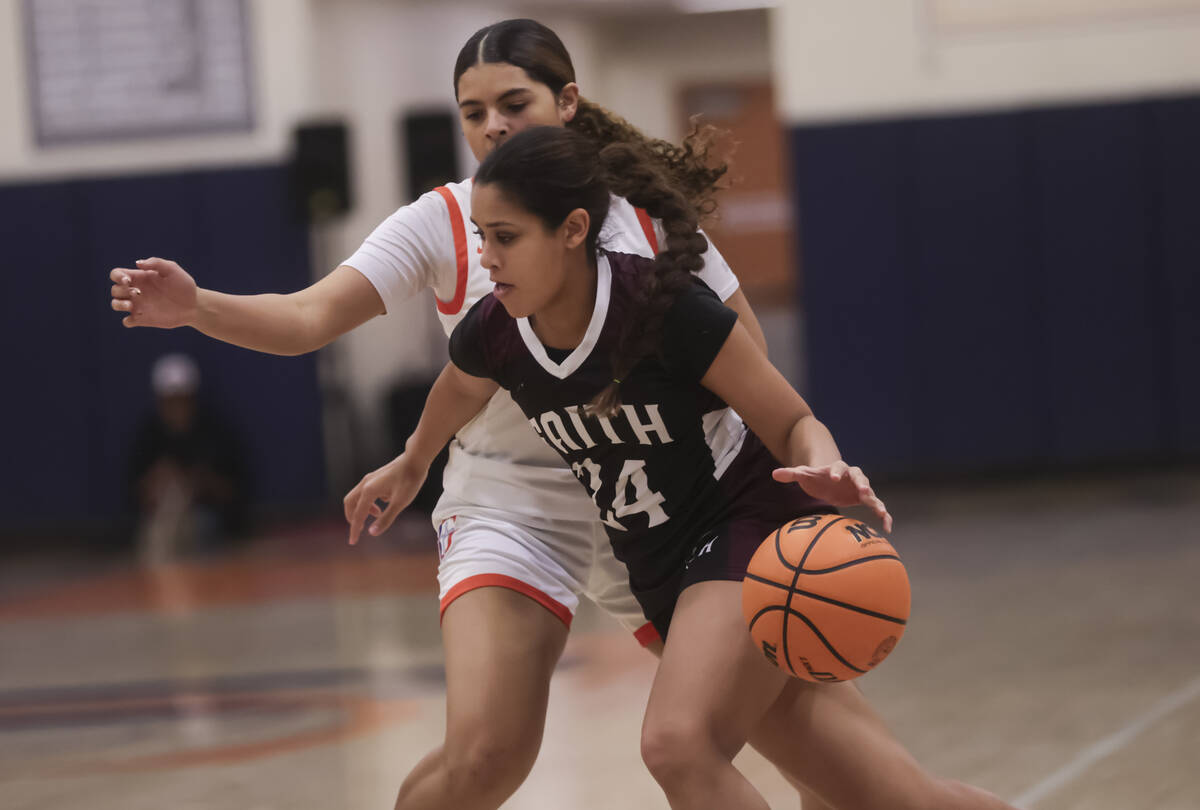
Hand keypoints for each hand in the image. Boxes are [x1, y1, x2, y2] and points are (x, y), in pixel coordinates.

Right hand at [109, 257, 197, 328]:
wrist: (195, 305)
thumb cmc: (184, 285)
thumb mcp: (172, 269)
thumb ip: (156, 263)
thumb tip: (137, 264)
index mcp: (140, 277)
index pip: (116, 274)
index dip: (117, 277)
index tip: (128, 281)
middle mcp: (136, 291)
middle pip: (115, 290)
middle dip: (120, 291)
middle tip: (139, 293)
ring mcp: (139, 306)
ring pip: (116, 304)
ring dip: (118, 304)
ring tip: (131, 305)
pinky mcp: (144, 319)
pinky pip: (127, 321)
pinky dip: (128, 320)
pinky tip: (140, 316)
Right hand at [343, 454, 428, 544]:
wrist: (416, 459)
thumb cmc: (410, 480)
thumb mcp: (400, 503)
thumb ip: (386, 518)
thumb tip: (372, 533)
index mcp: (369, 491)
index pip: (358, 514)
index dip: (355, 530)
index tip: (353, 542)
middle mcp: (366, 483)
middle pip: (350, 503)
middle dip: (352, 517)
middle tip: (358, 529)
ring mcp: (370, 478)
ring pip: (358, 496)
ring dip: (362, 508)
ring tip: (377, 515)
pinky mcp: (376, 476)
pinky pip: (366, 491)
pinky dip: (370, 501)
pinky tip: (385, 502)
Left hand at [772, 461, 892, 532]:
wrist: (829, 481)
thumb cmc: (816, 477)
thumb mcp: (804, 475)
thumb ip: (792, 473)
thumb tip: (774, 474)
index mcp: (837, 468)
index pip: (839, 466)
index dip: (837, 471)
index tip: (835, 477)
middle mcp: (852, 476)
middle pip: (860, 477)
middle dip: (862, 483)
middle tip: (864, 491)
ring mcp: (860, 488)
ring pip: (872, 493)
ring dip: (876, 501)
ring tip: (880, 512)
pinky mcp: (865, 499)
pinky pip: (878, 507)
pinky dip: (884, 515)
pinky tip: (888, 528)